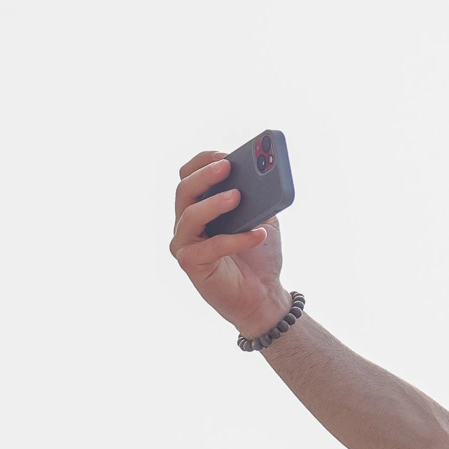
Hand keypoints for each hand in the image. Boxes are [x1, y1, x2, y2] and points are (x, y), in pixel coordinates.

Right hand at [169, 151, 291, 336]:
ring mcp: (185, 243)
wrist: (264, 294)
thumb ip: (260, 197)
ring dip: (214, 203)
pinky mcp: (191, 264)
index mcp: (200, 206)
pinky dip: (236, 239)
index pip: (188, 176)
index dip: (203, 162)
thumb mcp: (264, 218)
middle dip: (205, 175)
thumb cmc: (259, 254)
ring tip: (238, 195)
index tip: (226, 154)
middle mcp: (186, 222)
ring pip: (190, 215)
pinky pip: (210, 247)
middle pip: (184, 190)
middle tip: (228, 166)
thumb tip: (264, 174)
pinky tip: (259, 233)